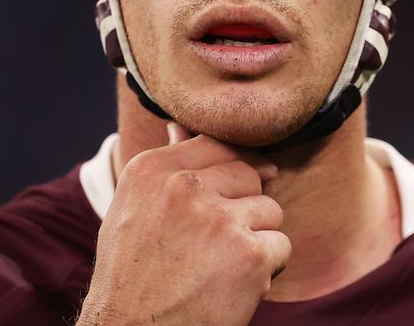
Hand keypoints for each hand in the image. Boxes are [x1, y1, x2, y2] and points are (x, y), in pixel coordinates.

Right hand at [76, 122, 288, 325]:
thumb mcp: (133, 209)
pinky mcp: (248, 254)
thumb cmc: (132, 275)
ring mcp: (218, 219)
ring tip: (221, 268)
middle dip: (245, 208)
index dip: (234, 166)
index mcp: (151, 170)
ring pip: (269, 210)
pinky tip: (234, 288)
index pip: (216, 143)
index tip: (236, 188)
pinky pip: (281, 247)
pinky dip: (267, 271)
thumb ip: (165, 167)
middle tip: (218, 245)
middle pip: (248, 174)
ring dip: (256, 240)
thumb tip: (179, 125)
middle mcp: (184, 188)